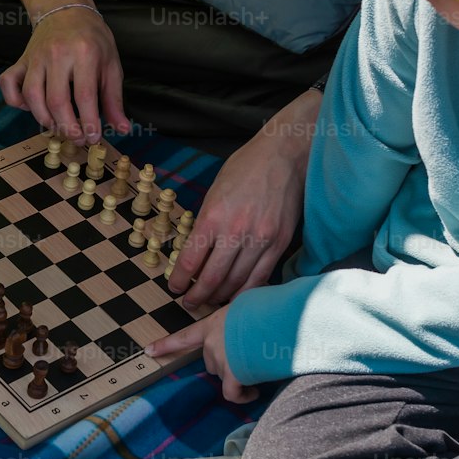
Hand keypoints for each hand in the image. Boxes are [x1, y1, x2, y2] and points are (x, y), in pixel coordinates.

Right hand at [0, 8, 129, 142]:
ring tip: (59, 127)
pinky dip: (16, 101)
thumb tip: (122, 129)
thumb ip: (114, 99)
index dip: (89, 123)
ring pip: (32, 97)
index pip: (84, 97)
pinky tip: (32, 108)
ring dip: (45, 120)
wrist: (66, 11)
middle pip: (56, 101)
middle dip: (67, 128)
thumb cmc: (92, 39)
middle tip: (77, 139)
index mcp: (84, 54)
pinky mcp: (20, 60)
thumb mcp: (111, 65)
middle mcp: (57, 55)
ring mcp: (35, 57)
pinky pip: (8, 84)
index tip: (93, 138)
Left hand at [147, 306, 258, 403]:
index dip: (165, 345)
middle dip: (226, 363)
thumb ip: (238, 318)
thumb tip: (249, 323)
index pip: (184, 337)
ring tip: (258, 366)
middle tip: (247, 358)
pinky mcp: (233, 375)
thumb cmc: (268, 308)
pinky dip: (243, 396)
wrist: (278, 319)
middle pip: (210, 362)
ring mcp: (220, 360)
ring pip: (223, 376)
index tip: (148, 351)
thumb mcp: (247, 305)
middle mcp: (212, 343)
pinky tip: (253, 392)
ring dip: (237, 376)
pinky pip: (232, 393)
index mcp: (213, 324)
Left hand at [168, 90, 320, 308]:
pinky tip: (237, 297)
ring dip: (221, 297)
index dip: (179, 280)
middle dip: (197, 296)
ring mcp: (261, 239)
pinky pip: (261, 277)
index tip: (174, 288)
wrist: (284, 154)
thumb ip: (206, 222)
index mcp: (213, 217)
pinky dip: (247, 291)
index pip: (190, 261)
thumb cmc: (246, 167)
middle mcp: (236, 232)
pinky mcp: (280, 243)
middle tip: (189, 304)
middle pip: (212, 278)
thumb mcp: (214, 191)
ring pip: (237, 283)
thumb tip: (197, 251)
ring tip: (211, 302)